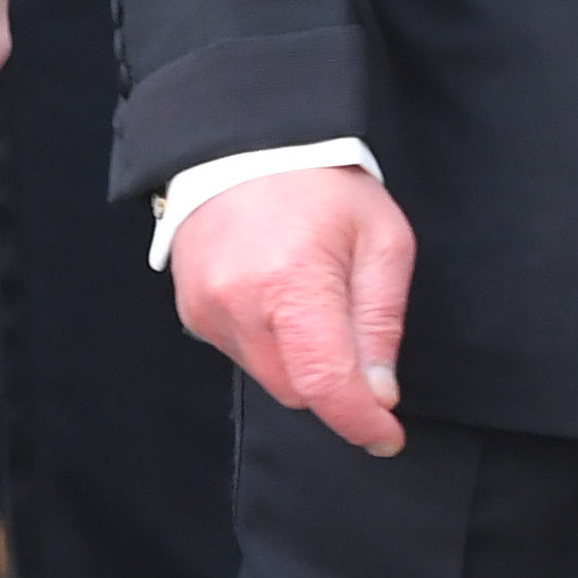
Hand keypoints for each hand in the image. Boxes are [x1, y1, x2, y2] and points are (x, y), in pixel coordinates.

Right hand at [167, 167, 416, 456]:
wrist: (247, 141)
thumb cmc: (325, 185)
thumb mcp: (382, 241)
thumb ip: (380, 322)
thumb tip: (379, 393)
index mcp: (292, 283)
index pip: (324, 384)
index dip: (360, 422)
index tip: (386, 436)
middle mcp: (239, 304)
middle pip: (297, 389)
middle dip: (332, 380)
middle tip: (351, 324)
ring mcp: (206, 309)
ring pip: (268, 376)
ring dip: (299, 360)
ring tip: (310, 294)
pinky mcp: (191, 310)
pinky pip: (241, 354)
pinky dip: (268, 342)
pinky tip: (277, 294)